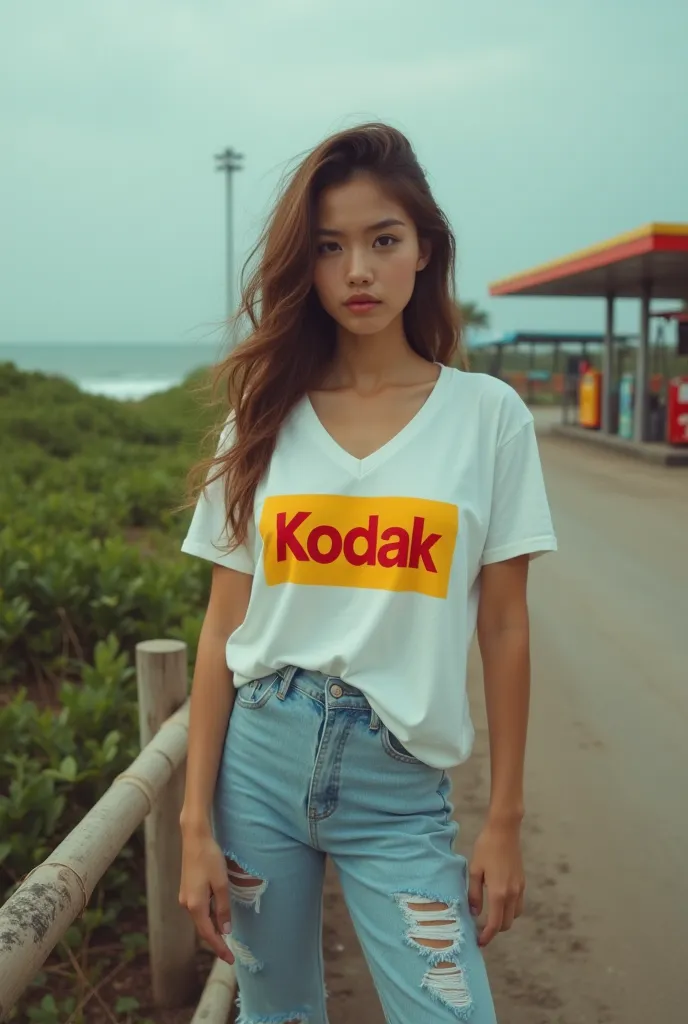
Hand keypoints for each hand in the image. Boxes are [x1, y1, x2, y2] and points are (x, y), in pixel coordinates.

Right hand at [179, 828, 233, 964]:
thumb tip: (225, 931)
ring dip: (212, 928)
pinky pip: (199, 909)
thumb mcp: (221, 884)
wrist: (194, 838)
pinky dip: (208, 916)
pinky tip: (218, 916)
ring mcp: (185, 897)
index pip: (208, 934)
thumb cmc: (209, 858)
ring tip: (226, 936)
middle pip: (203, 928)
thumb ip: (223, 909)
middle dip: (216, 940)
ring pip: (200, 919)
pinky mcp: (187, 890)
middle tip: (230, 952)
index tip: (230, 959)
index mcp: (195, 905)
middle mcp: (186, 904)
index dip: (219, 948)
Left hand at [468, 819, 524, 947]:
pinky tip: (498, 902)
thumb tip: (473, 913)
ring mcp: (519, 888)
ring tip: (489, 916)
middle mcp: (512, 894)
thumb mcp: (474, 870)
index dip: (487, 936)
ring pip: (515, 915)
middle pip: (506, 923)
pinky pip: (518, 904)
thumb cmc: (486, 847)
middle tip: (481, 930)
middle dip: (494, 930)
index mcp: (498, 893)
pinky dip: (510, 909)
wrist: (504, 830)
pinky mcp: (522, 881)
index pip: (494, 924)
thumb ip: (474, 894)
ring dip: (503, 920)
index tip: (479, 942)